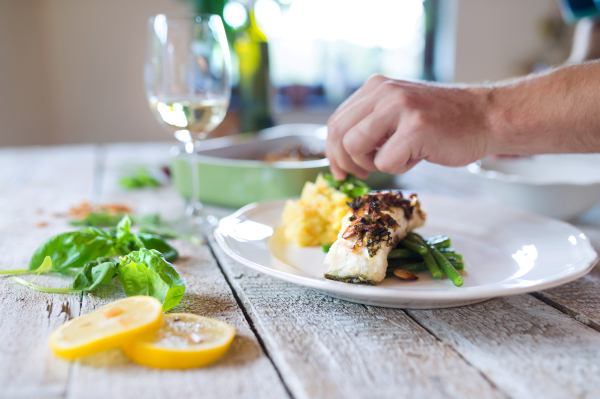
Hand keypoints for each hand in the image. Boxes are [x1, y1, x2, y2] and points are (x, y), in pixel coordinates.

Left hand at [326, 75, 491, 179]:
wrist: (486, 117)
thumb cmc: (442, 122)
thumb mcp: (399, 111)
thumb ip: (371, 124)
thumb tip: (339, 154)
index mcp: (376, 86)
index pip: (336, 121)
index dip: (332, 150)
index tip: (340, 170)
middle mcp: (384, 91)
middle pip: (338, 134)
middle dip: (343, 162)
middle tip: (360, 174)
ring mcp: (399, 107)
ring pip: (354, 147)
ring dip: (371, 164)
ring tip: (395, 159)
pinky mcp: (415, 128)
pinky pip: (385, 162)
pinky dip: (399, 168)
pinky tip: (418, 157)